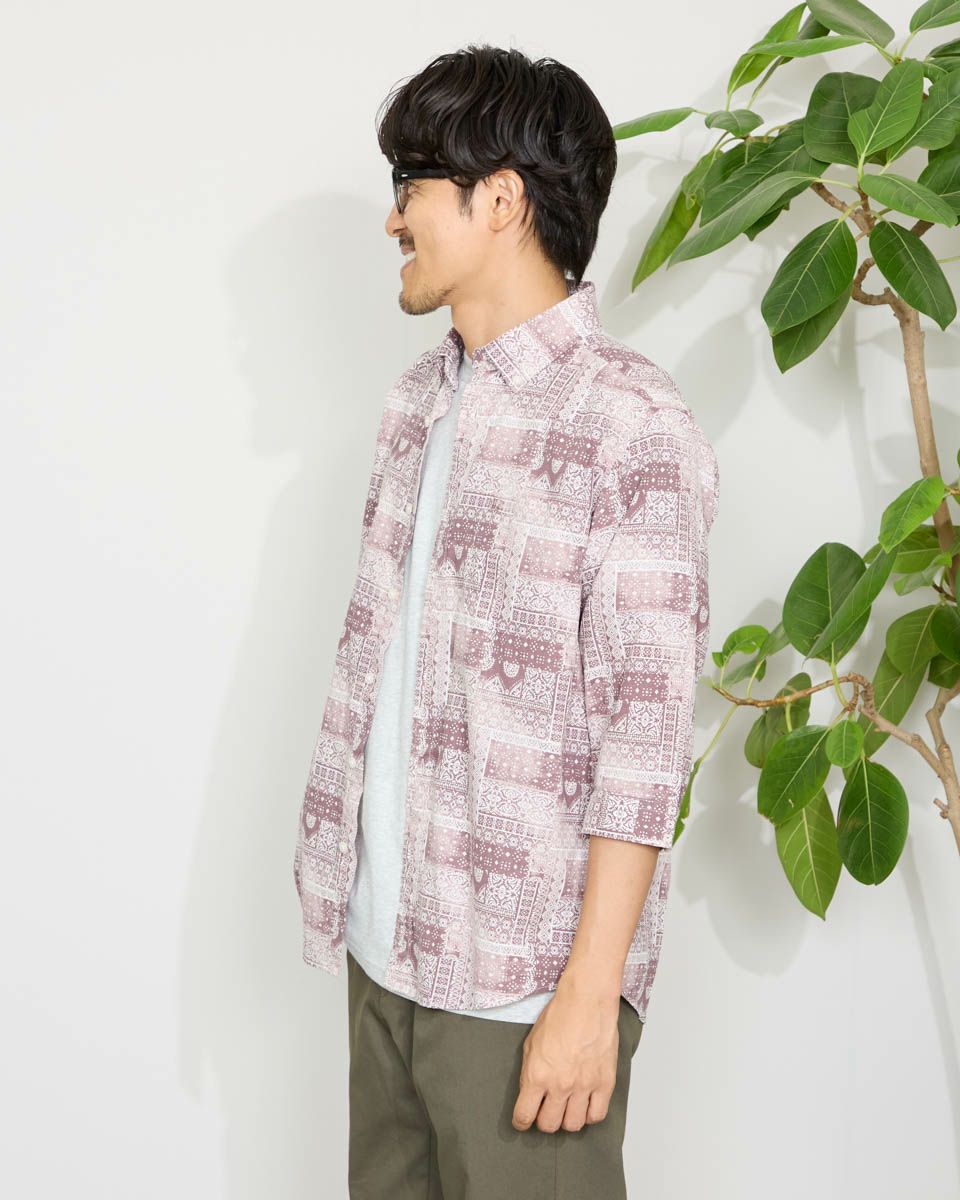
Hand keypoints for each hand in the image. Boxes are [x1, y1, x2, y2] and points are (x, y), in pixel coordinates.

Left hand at [511, 980, 620, 1133]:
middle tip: (546, 1111)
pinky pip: (597, 1115)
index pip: (525, 1115)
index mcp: (538, 1074)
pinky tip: (585, 1105)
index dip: (521, 1122)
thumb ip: (529, 1071)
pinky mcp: (605, 1083)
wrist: (587, 1001)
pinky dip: (589, 1115)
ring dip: (567, 1120)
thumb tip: (530, 1091)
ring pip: (573, 1125)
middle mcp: (560, 1085)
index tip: (522, 1120)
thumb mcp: (531, 1042)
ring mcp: (584, 1085)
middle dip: (544, 1121)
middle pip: (549, 1125)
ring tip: (566, 1108)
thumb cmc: (559, 1015)